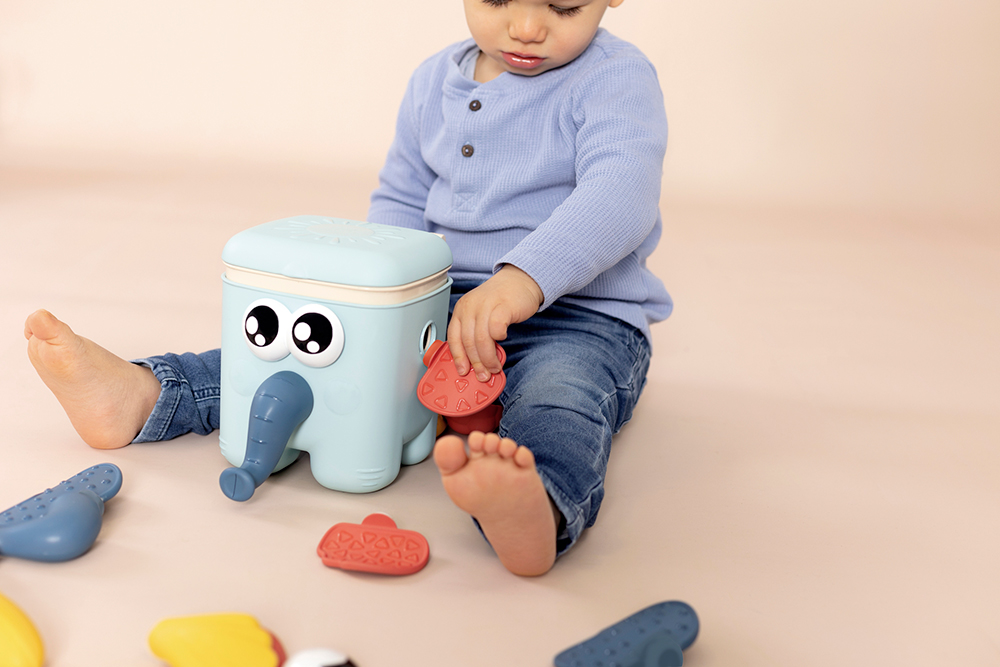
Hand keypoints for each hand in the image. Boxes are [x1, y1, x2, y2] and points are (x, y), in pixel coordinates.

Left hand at [447, 265, 542, 381]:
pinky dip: (499, 338)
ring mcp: (486, 305)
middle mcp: (470, 306)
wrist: (519, 280)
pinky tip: (503, 339)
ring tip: (495, 366)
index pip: (454, 338)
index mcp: (461, 309)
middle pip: (468, 342)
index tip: (463, 371)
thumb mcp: (480, 314)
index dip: (458, 358)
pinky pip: (497, 328)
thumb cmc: (500, 300)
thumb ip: (475, 334)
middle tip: (484, 374)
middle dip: (476, 363)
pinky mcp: (503, 306)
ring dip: (489, 358)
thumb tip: (474, 362)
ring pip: (482, 339)